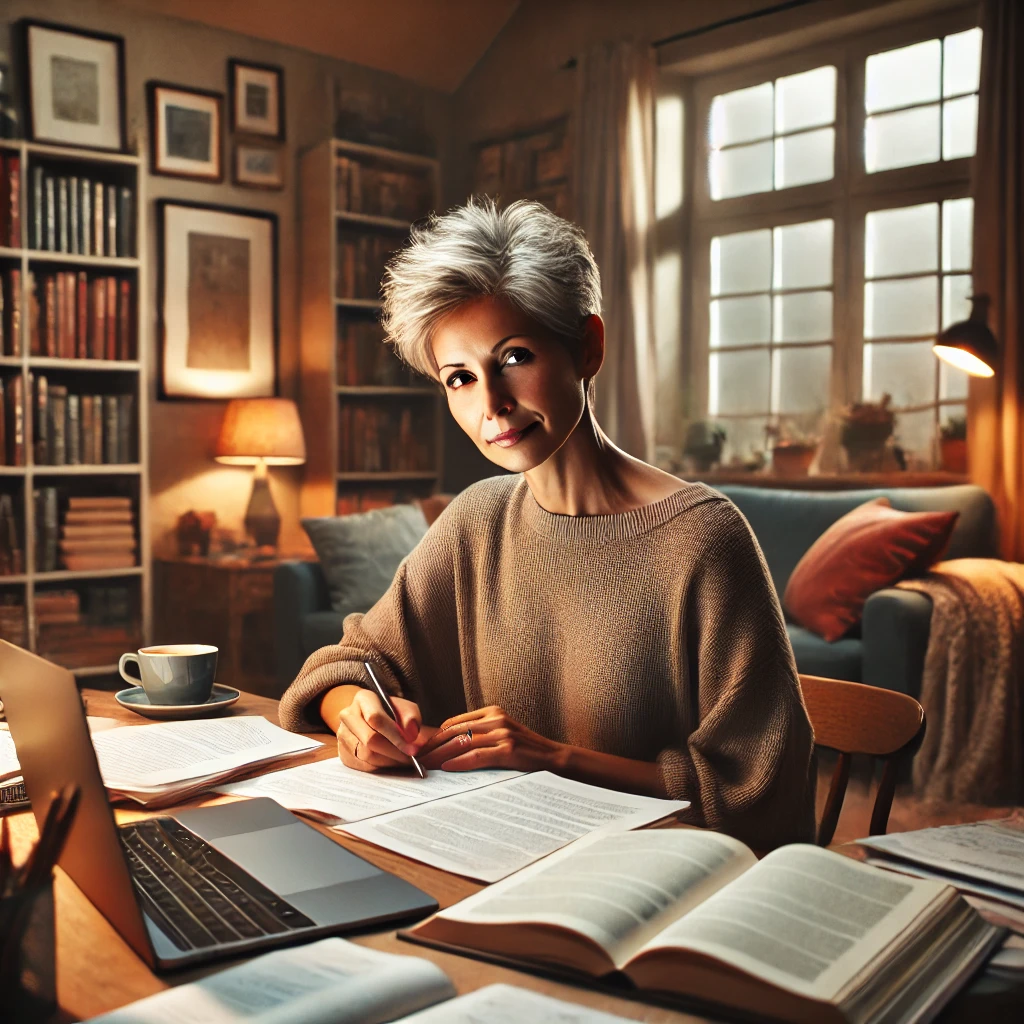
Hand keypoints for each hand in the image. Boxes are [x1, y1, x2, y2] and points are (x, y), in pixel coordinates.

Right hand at [336, 689, 432, 772]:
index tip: (413, 747)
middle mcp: (348, 715)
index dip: (395, 735)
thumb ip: (411, 717)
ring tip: (406, 760)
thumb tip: (411, 733)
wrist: (370, 719)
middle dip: (395, 751)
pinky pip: (364, 766)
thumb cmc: (390, 712)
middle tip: (412, 758)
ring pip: (367, 755)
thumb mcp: (404, 708)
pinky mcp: (344, 753)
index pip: (375, 718)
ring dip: (390, 761)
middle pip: (370, 739)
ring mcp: (342, 735)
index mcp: (363, 699)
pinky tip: (394, 762)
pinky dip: (383, 766)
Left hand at [417, 705, 563, 772]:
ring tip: (426, 766)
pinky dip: (459, 762)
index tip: (422, 748)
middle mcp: (496, 719)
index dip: (436, 736)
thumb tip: (449, 749)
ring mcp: (503, 733)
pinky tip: (446, 767)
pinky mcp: (508, 750)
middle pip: (455, 732)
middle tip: (417, 758)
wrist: (554, 758)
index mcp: (493, 712)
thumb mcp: (503, 734)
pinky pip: (477, 756)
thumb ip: (481, 735)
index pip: (455, 722)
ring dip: (440, 755)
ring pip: (462, 743)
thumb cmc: (526, 750)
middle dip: (433, 746)